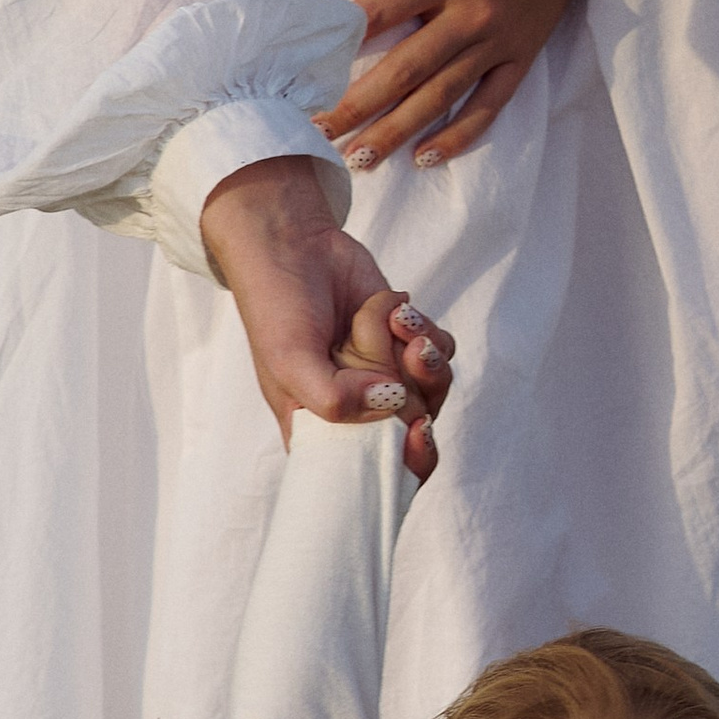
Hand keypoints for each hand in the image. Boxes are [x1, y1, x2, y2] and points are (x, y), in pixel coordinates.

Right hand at [198, 155, 454, 477]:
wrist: (293, 244)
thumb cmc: (277, 308)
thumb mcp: (289, 361)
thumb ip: (334, 398)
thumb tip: (395, 405)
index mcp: (326, 432)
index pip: (380, 474)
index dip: (410, 461)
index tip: (419, 430)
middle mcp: (361, 410)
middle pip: (420, 426)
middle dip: (414, 386)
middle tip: (393, 354)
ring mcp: (387, 374)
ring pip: (437, 386)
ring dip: (421, 351)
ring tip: (396, 322)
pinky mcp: (406, 341)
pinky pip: (440, 349)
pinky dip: (421, 326)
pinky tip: (392, 306)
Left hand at [319, 0, 622, 170]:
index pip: (381, 13)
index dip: (341, 43)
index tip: (304, 72)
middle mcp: (470, 14)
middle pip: (404, 70)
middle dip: (356, 106)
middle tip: (315, 133)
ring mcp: (497, 43)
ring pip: (440, 98)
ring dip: (397, 132)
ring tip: (357, 160)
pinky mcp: (519, 60)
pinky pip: (488, 107)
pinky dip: (458, 136)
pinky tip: (424, 158)